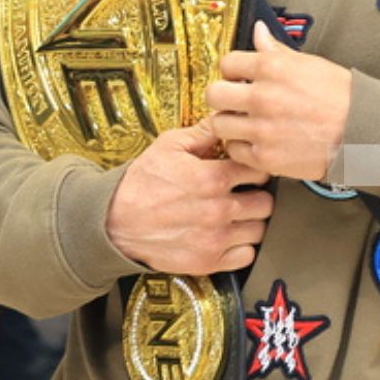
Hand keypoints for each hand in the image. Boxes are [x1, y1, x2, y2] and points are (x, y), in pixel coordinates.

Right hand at [105, 118, 272, 274]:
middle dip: (256, 194)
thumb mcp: (169, 145)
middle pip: (265, 203)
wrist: (115, 220)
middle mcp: (219, 210)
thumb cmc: (141, 182)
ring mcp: (215, 239)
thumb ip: (204, 132)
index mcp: (212, 178)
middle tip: (244, 192)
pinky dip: (242, 246)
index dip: (255, 167)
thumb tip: (226, 118)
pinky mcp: (208, 261)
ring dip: (251, 221)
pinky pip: (247, 256)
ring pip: (259, 230)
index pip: (259, 170)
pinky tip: (228, 235)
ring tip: (236, 213)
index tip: (246, 169)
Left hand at [207, 22, 352, 180]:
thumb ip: (276, 49)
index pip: (227, 63)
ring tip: (245, 124)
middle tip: (234, 102)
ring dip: (230, 123)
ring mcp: (262, 129)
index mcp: (272, 67)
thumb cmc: (341, 97)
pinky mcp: (266, 157)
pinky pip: (234, 150)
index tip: (238, 78)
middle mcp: (262, 97)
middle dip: (222, 97)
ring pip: (220, 124)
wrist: (362, 133)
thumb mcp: (309, 63)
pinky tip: (256, 142)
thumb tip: (258, 31)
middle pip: (214, 94)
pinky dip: (242, 148)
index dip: (232, 71)